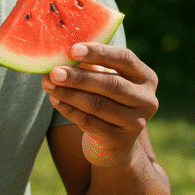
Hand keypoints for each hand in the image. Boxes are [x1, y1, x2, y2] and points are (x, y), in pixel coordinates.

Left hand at [41, 43, 158, 166]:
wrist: (113, 144)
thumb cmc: (106, 101)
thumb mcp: (104, 80)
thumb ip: (90, 66)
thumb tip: (62, 52)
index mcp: (146, 78)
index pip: (125, 59)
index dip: (99, 53)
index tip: (73, 49)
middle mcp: (147, 100)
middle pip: (111, 84)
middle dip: (79, 77)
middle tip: (54, 71)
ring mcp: (136, 123)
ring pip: (98, 105)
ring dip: (69, 93)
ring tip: (48, 84)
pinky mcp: (120, 141)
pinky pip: (89, 122)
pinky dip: (69, 109)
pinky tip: (54, 99)